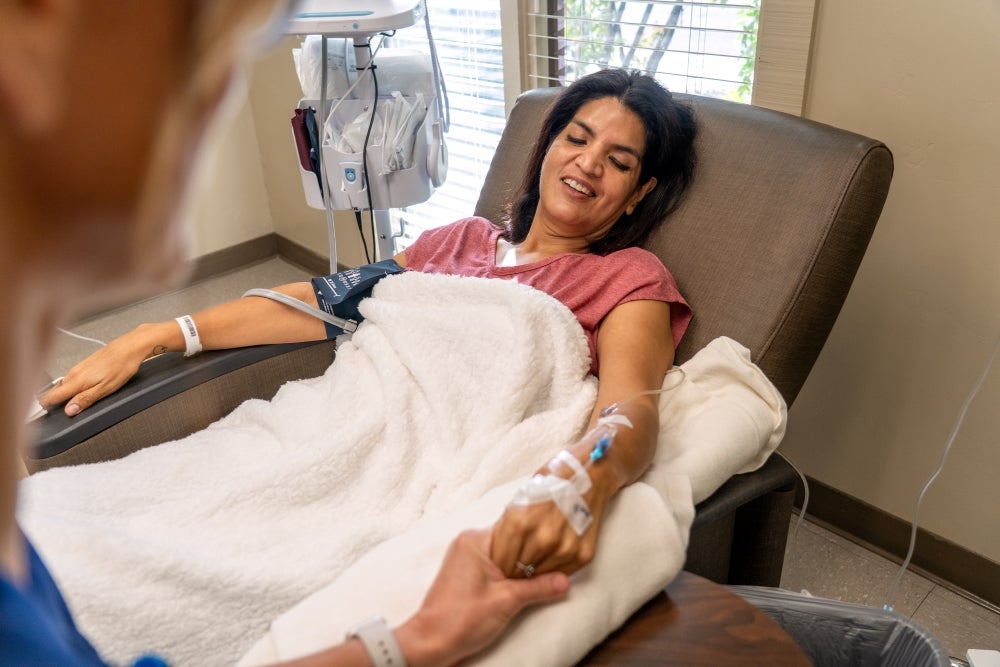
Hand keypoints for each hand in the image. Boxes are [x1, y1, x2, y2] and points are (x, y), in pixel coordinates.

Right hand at [39, 326, 160, 415]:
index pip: (52, 395)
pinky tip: (77, 389)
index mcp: (77, 381)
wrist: (131, 347)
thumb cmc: (122, 366)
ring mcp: (80, 367)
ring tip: (63, 402)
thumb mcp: (105, 388)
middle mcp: (75, 373)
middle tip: (53, 411)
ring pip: (64, 383)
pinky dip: (70, 385)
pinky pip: (72, 377)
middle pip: (56, 390)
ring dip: (61, 393)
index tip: (46, 414)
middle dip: (52, 400)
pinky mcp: (86, 363)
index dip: (47, 406)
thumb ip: (85, 399)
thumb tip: (69, 410)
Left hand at [396, 529, 568, 666]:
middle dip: (533, 556)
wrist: (431, 643)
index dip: (540, 539)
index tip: (559, 548)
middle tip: (557, 566)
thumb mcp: (507, 602)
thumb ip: (538, 588)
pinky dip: (511, 576)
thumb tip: (565, 580)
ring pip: (507, 556)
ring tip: (544, 579)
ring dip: (523, 569)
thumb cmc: (459, 620)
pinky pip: (497, 567)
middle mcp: (470, 544)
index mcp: (476, 540)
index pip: (517, 528)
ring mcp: (467, 558)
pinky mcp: (468, 574)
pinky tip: (525, 588)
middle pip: (513, 541)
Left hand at [489, 482, 611, 578]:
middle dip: (516, 570)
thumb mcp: (519, 501)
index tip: (500, 565)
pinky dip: (554, 569)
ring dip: (535, 571)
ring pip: (540, 576)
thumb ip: (508, 529)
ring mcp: (564, 548)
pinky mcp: (583, 555)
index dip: (499, 565)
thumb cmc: (551, 483)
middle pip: (519, 571)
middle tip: (516, 565)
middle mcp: (542, 538)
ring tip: (534, 559)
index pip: (501, 562)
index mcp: (520, 522)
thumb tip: (498, 552)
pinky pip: (561, 573)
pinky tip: (551, 556)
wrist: (589, 474)